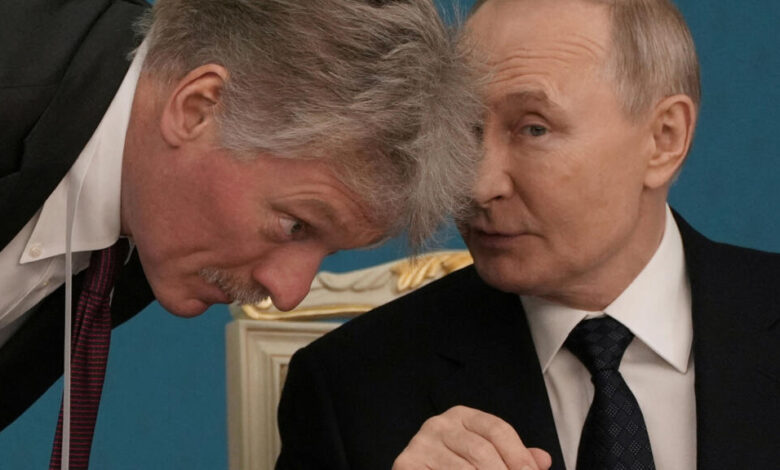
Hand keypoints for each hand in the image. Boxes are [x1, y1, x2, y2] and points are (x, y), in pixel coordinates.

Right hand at [392, 406, 551, 469]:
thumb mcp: (484, 457)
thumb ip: (512, 458)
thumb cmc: (455, 466)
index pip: (497, 429)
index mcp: (461, 416)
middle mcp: (438, 424)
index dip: (519, 455)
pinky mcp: (406, 464)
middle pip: (482, 452)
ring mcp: (420, 444)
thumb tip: (543, 460)